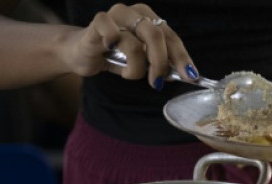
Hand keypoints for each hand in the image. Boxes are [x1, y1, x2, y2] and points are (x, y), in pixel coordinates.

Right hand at [62, 3, 196, 89]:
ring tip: (128, 73)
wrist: (81, 53)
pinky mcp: (98, 22)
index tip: (190, 76)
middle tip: (157, 83)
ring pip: (136, 43)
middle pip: (157, 36)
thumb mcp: (142, 60)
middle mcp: (135, 13)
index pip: (171, 37)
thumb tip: (183, 74)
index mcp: (149, 18)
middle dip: (160, 64)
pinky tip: (110, 51)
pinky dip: (114, 46)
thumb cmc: (114, 56)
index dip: (182, 57)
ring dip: (135, 67)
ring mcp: (116, 15)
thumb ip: (160, 62)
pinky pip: (111, 32)